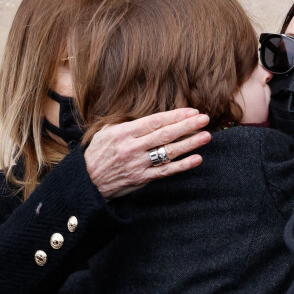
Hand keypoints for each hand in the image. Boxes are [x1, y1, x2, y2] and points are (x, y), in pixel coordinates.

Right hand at [84, 108, 210, 197]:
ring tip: (206, 136)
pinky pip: (166, 172)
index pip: (154, 121)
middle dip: (187, 126)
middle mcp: (132, 148)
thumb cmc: (97, 154)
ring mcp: (138, 164)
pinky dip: (182, 166)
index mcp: (123, 133)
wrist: (86, 182)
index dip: (175, 116)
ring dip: (190, 144)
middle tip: (205, 119)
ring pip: (168, 152)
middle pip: (165, 134)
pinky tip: (197, 159)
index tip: (191, 111)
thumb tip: (147, 117)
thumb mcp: (104, 133)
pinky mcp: (142, 179)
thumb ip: (125, 124)